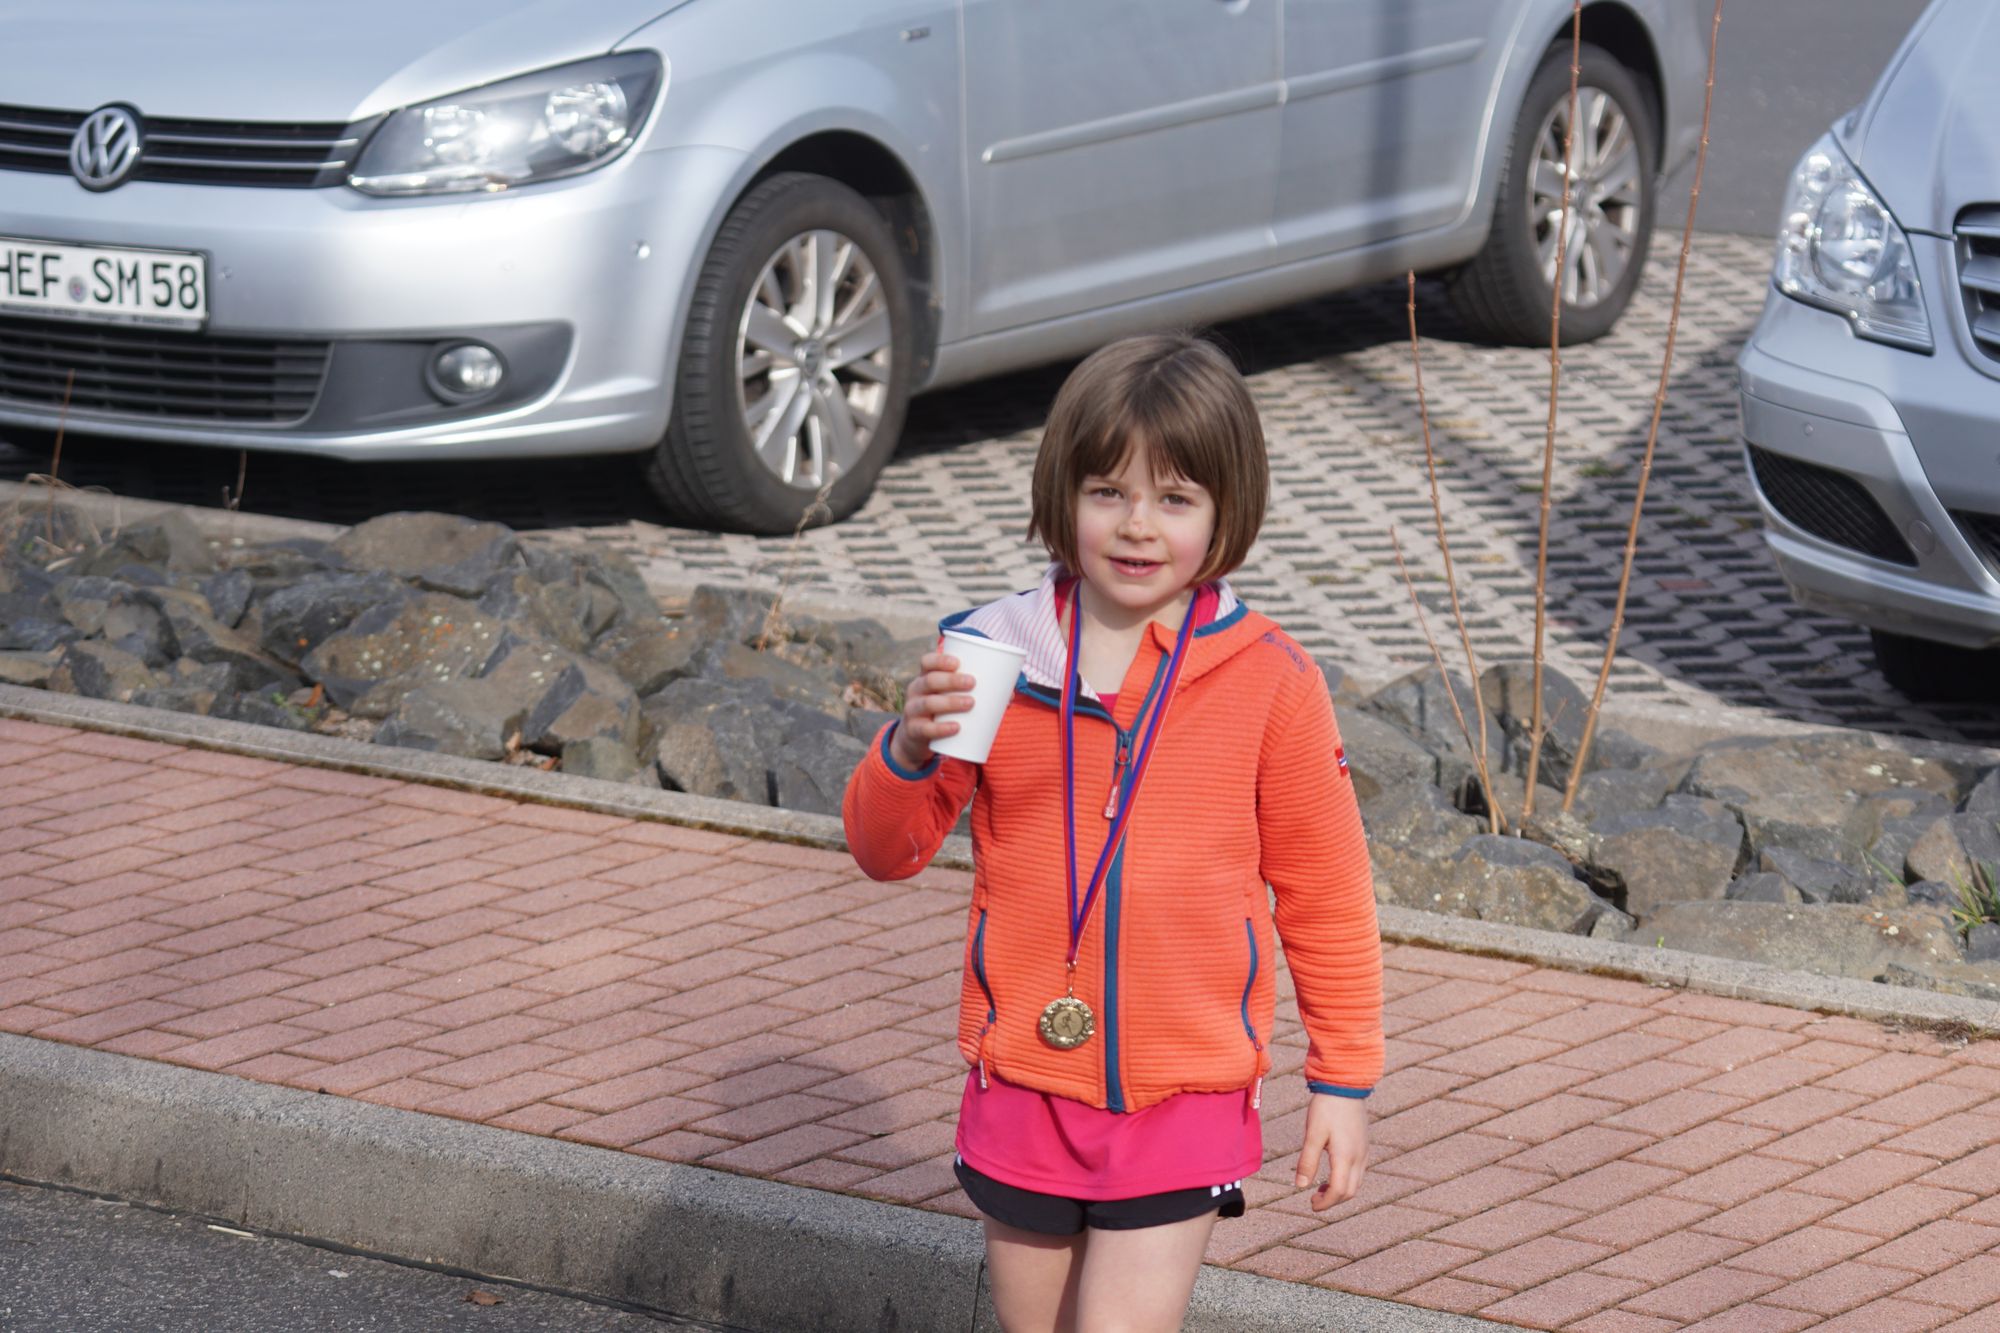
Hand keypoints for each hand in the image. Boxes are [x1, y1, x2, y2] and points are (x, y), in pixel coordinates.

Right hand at [889, 651, 976, 770]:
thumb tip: (1009, 696)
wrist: (916, 739)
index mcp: (925, 678)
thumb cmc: (941, 711)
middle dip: (951, 680)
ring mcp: (912, 711)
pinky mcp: (914, 732)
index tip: (958, 662)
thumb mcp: (950, 698)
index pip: (926, 662)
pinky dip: (941, 729)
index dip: (940, 660)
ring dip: (949, 702)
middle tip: (972, 682)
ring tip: (970, 703)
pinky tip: (956, 727)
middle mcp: (916, 691)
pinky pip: (925, 729)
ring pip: (927, 703)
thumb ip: (976, 693)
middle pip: (929, 681)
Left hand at [1294, 1093, 1367, 1210]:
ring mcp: (1364, 1152)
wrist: (1345, 1086)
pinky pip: (1359, 1172)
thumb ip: (1307, 1161)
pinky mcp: (1364, 1145)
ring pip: (1356, 1183)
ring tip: (1321, 1188)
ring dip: (1340, 1191)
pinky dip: (1346, 1180)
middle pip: (1350, 1192)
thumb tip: (1300, 1186)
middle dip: (1333, 1200)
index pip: (1338, 1191)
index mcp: (1346, 1157)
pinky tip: (1332, 1172)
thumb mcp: (1313, 1134)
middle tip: (1314, 1200)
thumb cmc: (1326, 1108)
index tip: (1312, 1205)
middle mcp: (1359, 1158)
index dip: (1326, 1203)